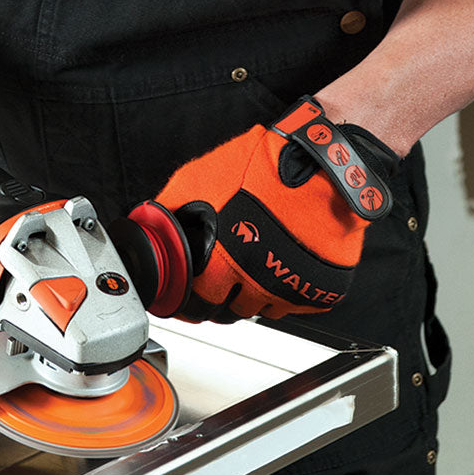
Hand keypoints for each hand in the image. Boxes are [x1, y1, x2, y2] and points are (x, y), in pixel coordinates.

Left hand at [151, 96, 396, 321]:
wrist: (325, 163)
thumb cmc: (265, 167)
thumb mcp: (200, 178)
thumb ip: (172, 208)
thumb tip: (148, 224)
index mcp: (224, 261)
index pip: (198, 303)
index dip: (191, 299)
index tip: (190, 296)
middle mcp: (259, 282)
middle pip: (231, 311)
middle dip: (222, 297)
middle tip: (224, 279)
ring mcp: (293, 288)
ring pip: (264, 309)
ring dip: (255, 293)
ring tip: (254, 266)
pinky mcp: (323, 289)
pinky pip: (297, 303)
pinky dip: (288, 289)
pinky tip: (282, 266)